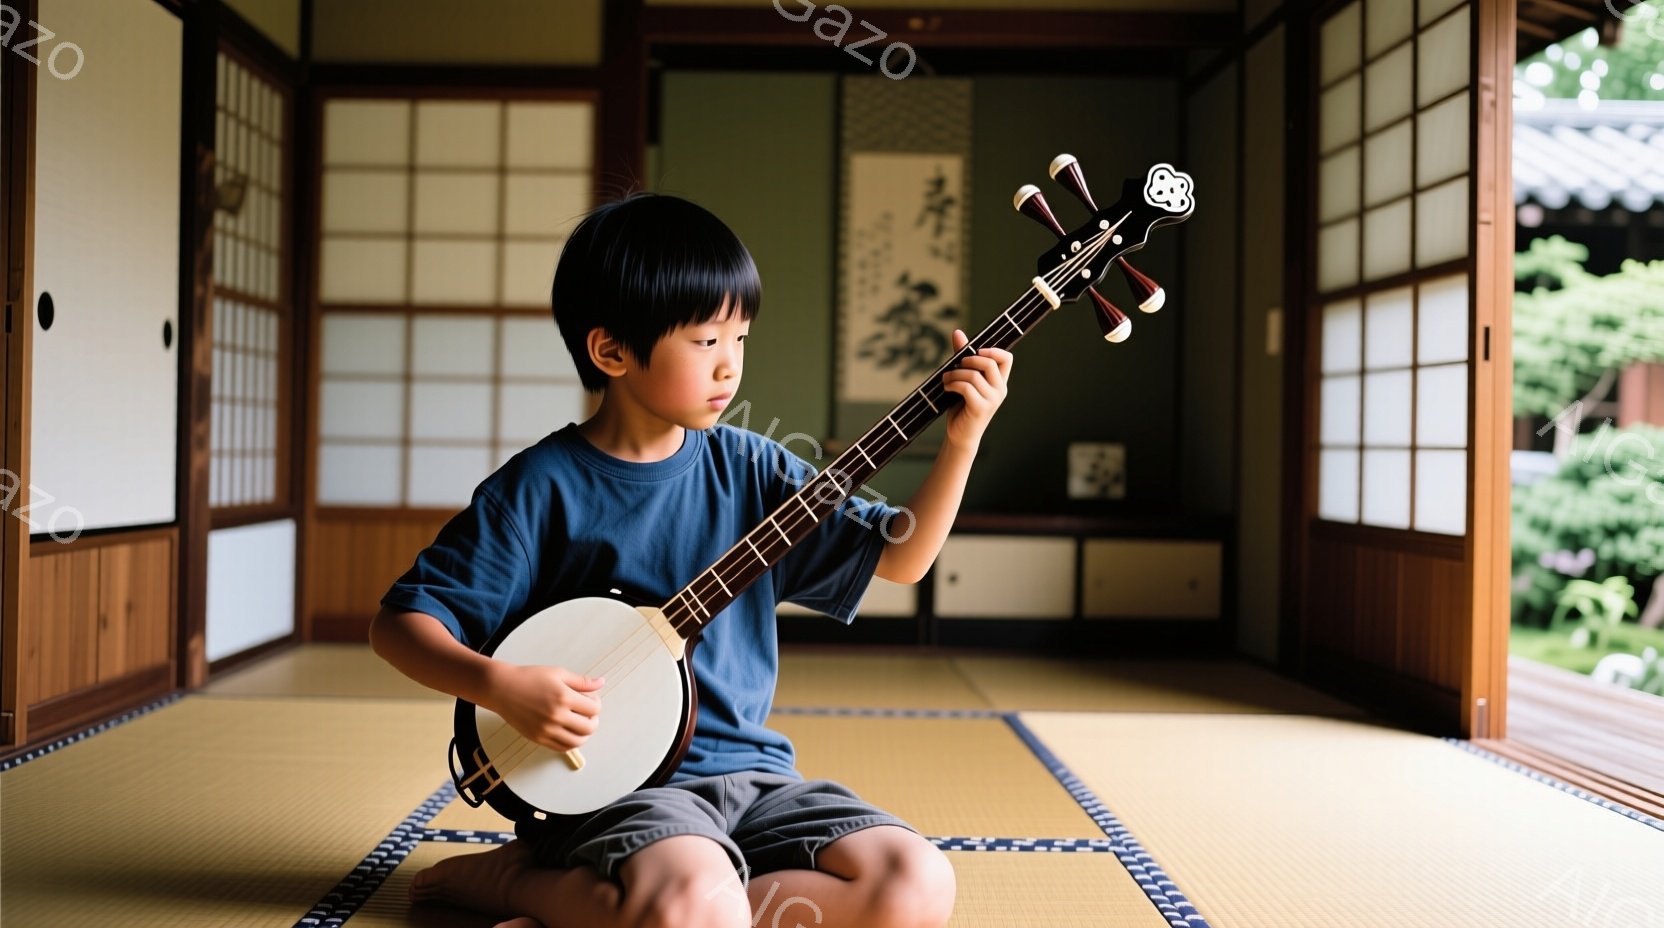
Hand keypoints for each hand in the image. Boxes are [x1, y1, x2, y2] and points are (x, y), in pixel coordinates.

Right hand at [488, 663, 603, 752]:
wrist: (502, 688)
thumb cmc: (529, 678)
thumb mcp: (558, 673)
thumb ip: (581, 682)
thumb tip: (601, 682)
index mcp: (564, 697)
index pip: (594, 709)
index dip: (597, 704)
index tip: (591, 699)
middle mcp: (557, 716)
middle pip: (589, 728)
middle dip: (594, 720)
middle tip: (588, 713)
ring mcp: (547, 730)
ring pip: (577, 742)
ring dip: (584, 734)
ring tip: (580, 724)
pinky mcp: (538, 738)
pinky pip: (562, 748)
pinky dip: (570, 742)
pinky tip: (568, 731)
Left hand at [940, 329, 1011, 450]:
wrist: (960, 435)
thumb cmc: (962, 406)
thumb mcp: (963, 379)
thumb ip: (962, 357)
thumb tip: (957, 332)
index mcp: (999, 381)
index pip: (1007, 358)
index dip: (992, 350)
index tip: (975, 351)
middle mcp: (1000, 390)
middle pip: (990, 362)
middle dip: (969, 359)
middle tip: (956, 365)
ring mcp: (992, 400)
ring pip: (973, 375)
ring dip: (955, 374)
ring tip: (946, 379)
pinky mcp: (981, 408)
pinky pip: (967, 387)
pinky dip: (953, 384)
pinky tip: (947, 388)